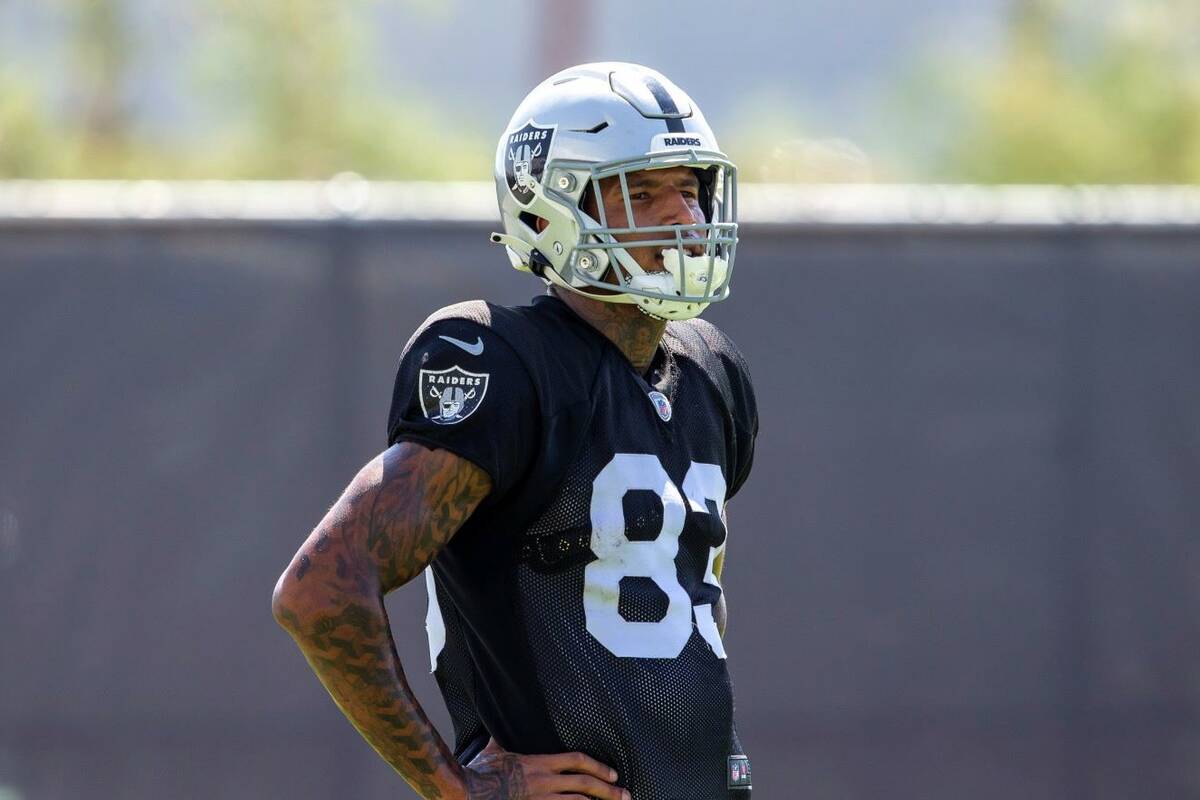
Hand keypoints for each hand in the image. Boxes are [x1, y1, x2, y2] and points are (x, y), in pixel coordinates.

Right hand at [462, 737, 629, 799]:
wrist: (468, 792)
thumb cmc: (480, 772)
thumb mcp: (494, 751)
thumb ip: (501, 742)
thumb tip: (498, 730)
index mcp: (539, 763)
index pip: (576, 760)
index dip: (598, 766)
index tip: (612, 772)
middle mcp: (544, 782)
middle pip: (584, 784)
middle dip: (608, 789)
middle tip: (625, 794)